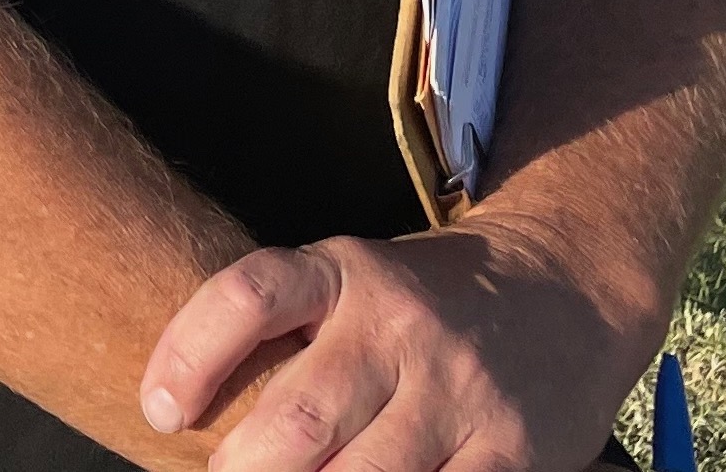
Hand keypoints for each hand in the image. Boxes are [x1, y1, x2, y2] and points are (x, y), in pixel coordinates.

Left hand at [136, 224, 635, 471]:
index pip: (248, 297)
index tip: (158, 412)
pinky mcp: (511, 452)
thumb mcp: (350, 281)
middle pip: (298, 418)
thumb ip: (282, 333)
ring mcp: (458, 393)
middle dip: (244, 469)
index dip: (189, 355)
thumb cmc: (422, 302)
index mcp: (343, 273)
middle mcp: (399, 327)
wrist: (567, 288)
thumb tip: (179, 415)